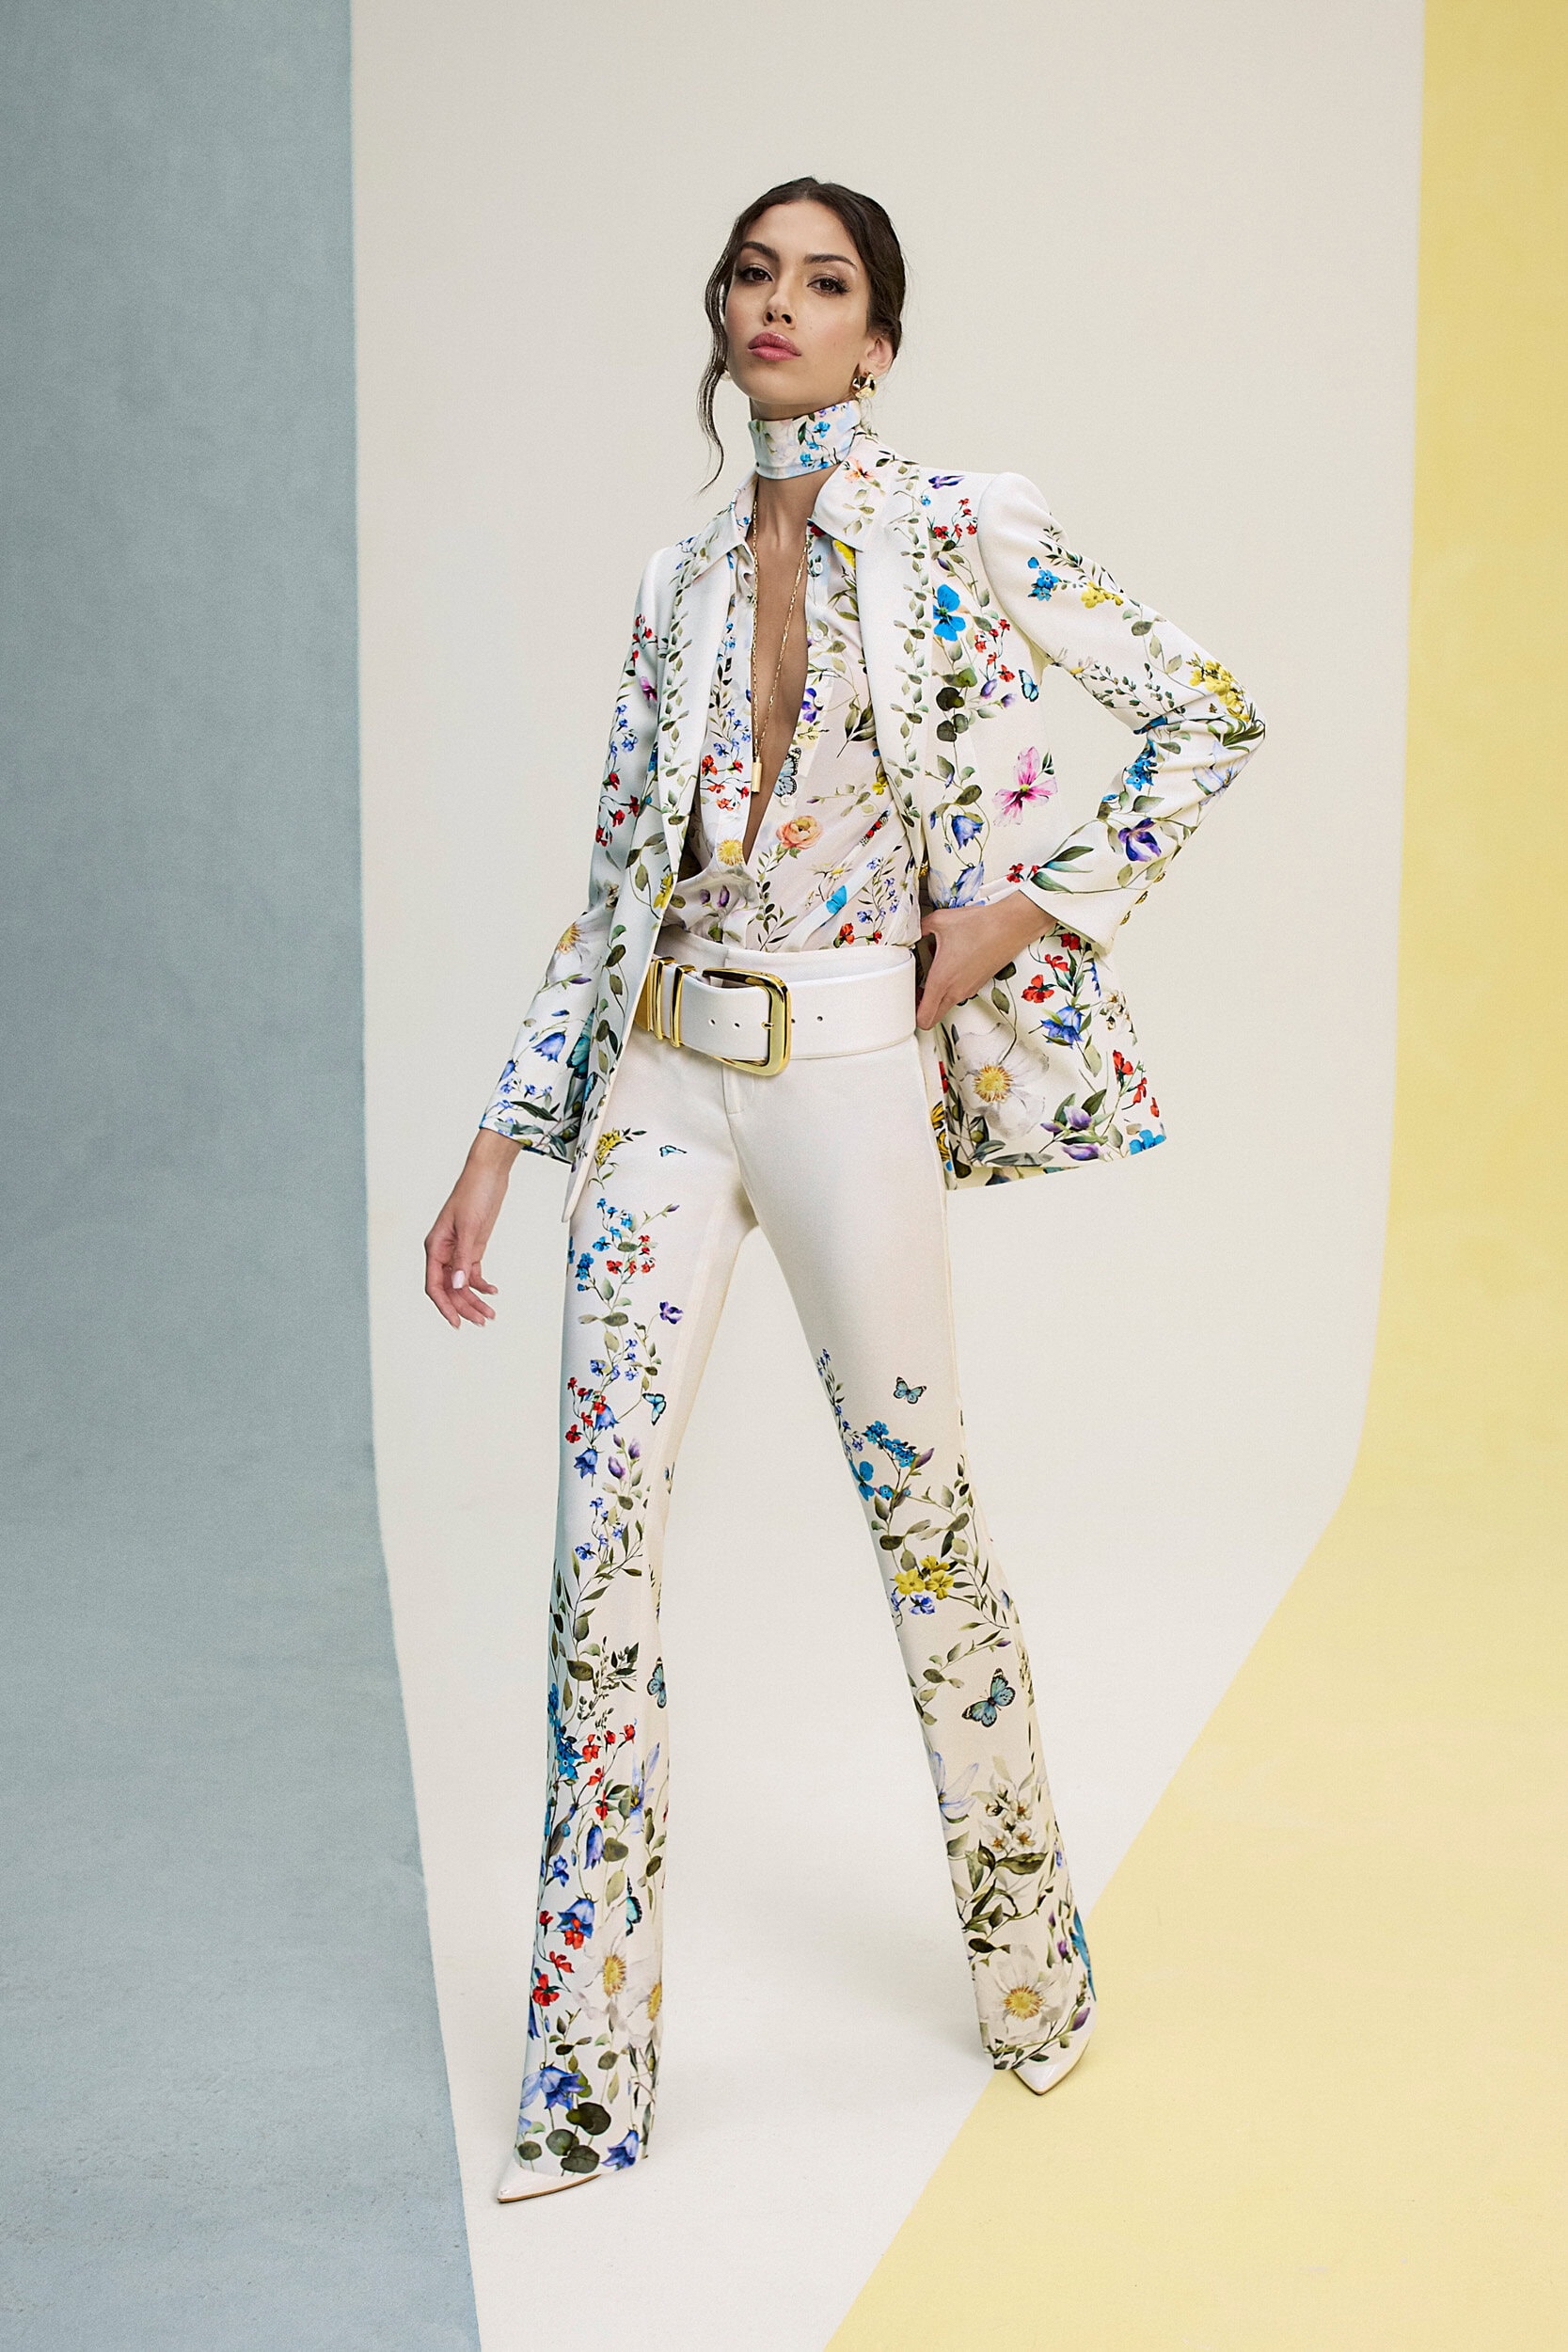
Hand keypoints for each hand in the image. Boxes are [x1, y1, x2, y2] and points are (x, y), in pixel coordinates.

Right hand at [424, 1128, 522, 1327]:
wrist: (489, 1174)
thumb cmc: (474, 1194)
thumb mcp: (470, 1228)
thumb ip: (463, 1258)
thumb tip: (456, 1286)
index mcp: (435, 1247)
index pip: (434, 1285)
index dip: (444, 1306)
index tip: (456, 1322)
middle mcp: (443, 1251)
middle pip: (450, 1288)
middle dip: (465, 1306)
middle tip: (483, 1321)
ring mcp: (458, 1251)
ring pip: (461, 1284)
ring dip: (474, 1299)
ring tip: (490, 1315)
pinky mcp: (472, 1247)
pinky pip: (472, 1273)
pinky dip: (482, 1285)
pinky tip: (493, 1292)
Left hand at [916, 893, 1057, 1029]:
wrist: (1011, 926)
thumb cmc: (979, 925)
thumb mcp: (940, 921)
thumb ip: (920, 927)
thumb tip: (913, 930)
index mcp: (942, 981)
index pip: (922, 1017)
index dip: (909, 1014)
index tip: (904, 1001)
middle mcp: (955, 991)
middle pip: (932, 1018)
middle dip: (920, 1011)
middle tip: (913, 991)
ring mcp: (969, 990)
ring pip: (945, 1005)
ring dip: (935, 997)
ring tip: (930, 974)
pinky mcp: (978, 984)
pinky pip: (958, 994)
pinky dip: (949, 988)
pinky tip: (949, 965)